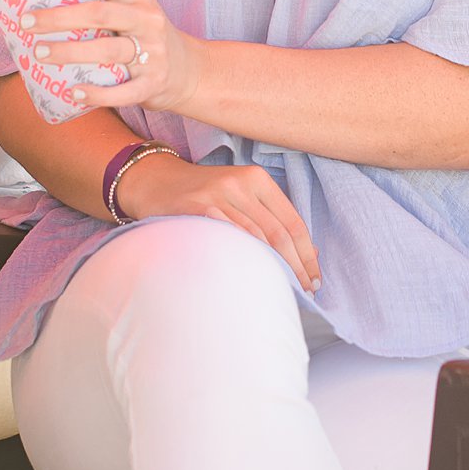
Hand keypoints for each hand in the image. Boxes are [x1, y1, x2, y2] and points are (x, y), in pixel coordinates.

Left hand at [19, 0, 204, 115]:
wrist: (189, 70)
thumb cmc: (144, 34)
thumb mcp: (130, 6)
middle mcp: (146, 18)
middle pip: (98, 13)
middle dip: (57, 17)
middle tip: (26, 22)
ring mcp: (152, 51)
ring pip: (107, 51)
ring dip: (69, 53)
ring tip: (38, 54)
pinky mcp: (153, 83)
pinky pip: (122, 91)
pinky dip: (96, 93)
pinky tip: (72, 93)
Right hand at [115, 150, 321, 292]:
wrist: (155, 181)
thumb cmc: (202, 193)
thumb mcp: (239, 194)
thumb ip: (270, 217)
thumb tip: (309, 253)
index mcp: (256, 179)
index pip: (292, 221)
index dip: (307, 252)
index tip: (314, 277)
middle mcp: (240, 184)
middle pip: (278, 233)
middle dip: (296, 266)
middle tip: (306, 290)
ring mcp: (217, 196)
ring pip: (256, 239)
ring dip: (274, 268)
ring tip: (286, 290)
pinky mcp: (197, 210)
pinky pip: (228, 240)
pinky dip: (245, 262)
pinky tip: (253, 279)